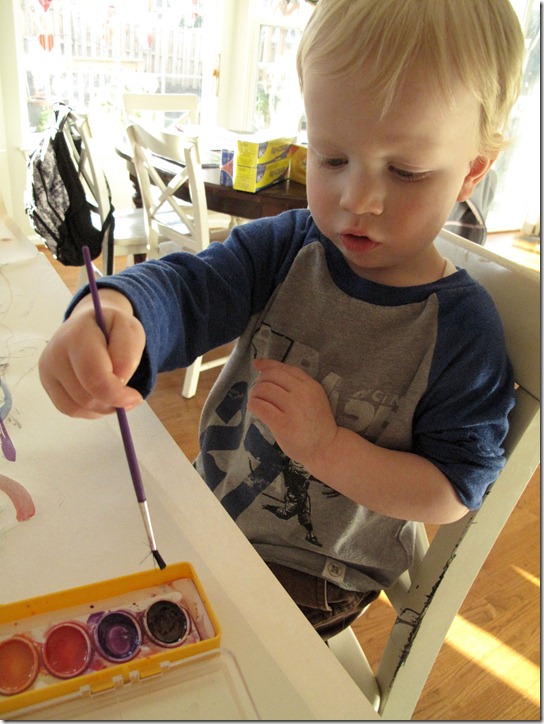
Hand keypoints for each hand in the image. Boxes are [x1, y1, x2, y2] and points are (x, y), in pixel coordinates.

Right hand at [39, 290, 145, 417]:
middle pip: (86, 397)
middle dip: (112, 402)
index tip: (135, 397)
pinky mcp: (47, 384)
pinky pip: (70, 409)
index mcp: (77, 337)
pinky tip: (100, 395)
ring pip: (77, 408)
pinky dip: (90, 410)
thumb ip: (128, 355)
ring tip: (114, 391)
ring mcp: (47, 371)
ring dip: (102, 407)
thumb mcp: (131, 330)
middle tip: (128, 394)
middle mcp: (56, 355)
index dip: (117, 395)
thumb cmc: (112, 328)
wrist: (88, 323)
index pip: (95, 378)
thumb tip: (119, 381)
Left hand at [247, 358, 337, 467]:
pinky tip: (254, 409)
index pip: (284, 368)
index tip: (257, 364)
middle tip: (258, 392)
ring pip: (263, 390)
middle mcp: (302, 393)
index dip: (268, 364)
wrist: (327, 448)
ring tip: (256, 401)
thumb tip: (264, 368)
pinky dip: (253, 405)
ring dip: (254, 394)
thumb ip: (295, 384)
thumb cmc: (317, 424)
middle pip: (271, 377)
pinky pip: (260, 407)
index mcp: (311, 385)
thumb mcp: (313, 398)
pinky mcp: (283, 424)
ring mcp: (293, 409)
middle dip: (259, 382)